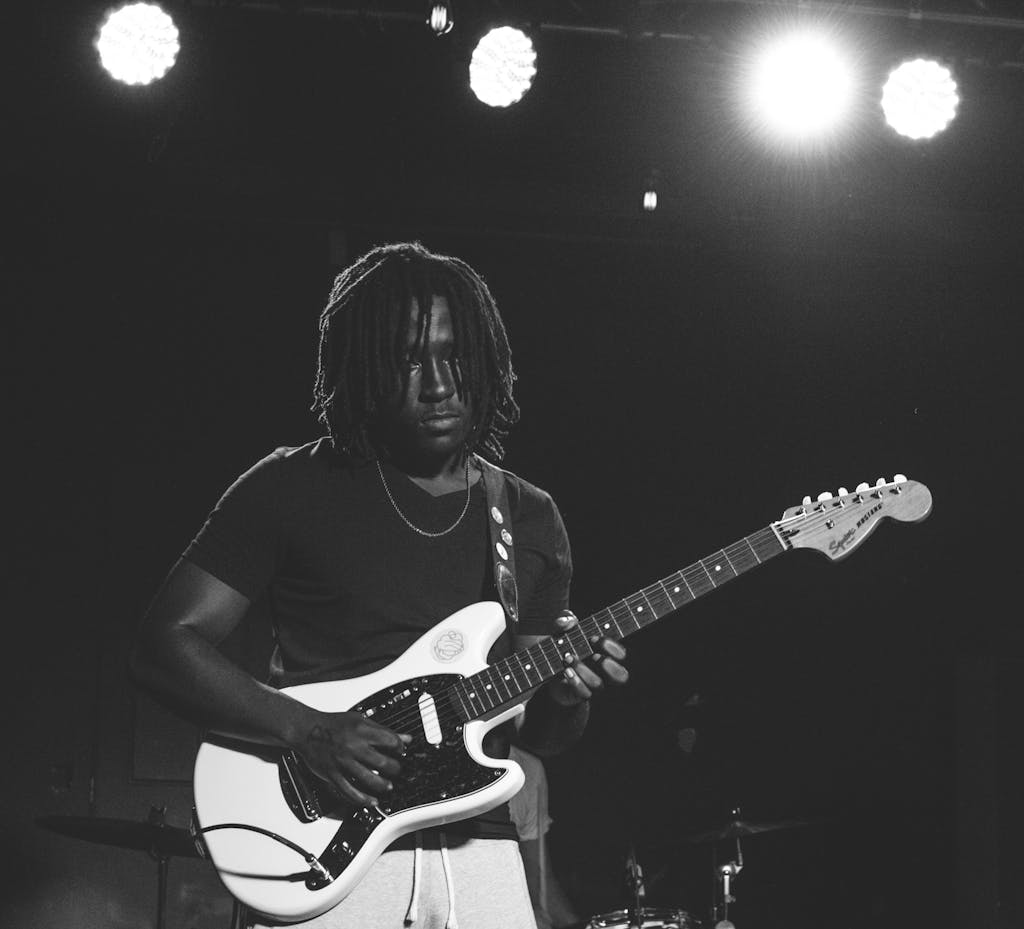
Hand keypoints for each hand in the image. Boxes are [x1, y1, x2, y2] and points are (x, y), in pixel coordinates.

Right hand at [293, 709, 411, 806]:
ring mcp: (343, 762)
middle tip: (397, 770)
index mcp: (361, 731)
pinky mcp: (332, 775)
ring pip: (369, 780)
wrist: (307, 730)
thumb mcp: (360, 720)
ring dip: (383, 786)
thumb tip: (406, 738)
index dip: (400, 747)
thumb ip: (383, 730)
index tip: (402, 751)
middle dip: (395, 769)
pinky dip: (363, 799)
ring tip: (388, 786)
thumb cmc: (333, 724)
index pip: (390, 741)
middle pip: (382, 763)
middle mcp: (353, 747)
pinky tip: (371, 801)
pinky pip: (350, 791)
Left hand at [547, 611, 627, 706]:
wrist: (544, 669)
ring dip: (583, 670)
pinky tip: (566, 671)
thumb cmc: (561, 646)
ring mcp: (593, 686)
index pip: (621, 654)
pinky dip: (575, 681)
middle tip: (592, 655)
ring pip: (598, 684)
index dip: (611, 647)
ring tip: (568, 658)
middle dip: (608, 664)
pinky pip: (584, 694)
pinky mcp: (579, 695)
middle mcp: (603, 672)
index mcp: (604, 654)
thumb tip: (567, 620)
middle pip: (621, 676)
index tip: (593, 638)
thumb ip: (563, 620)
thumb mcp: (561, 629)